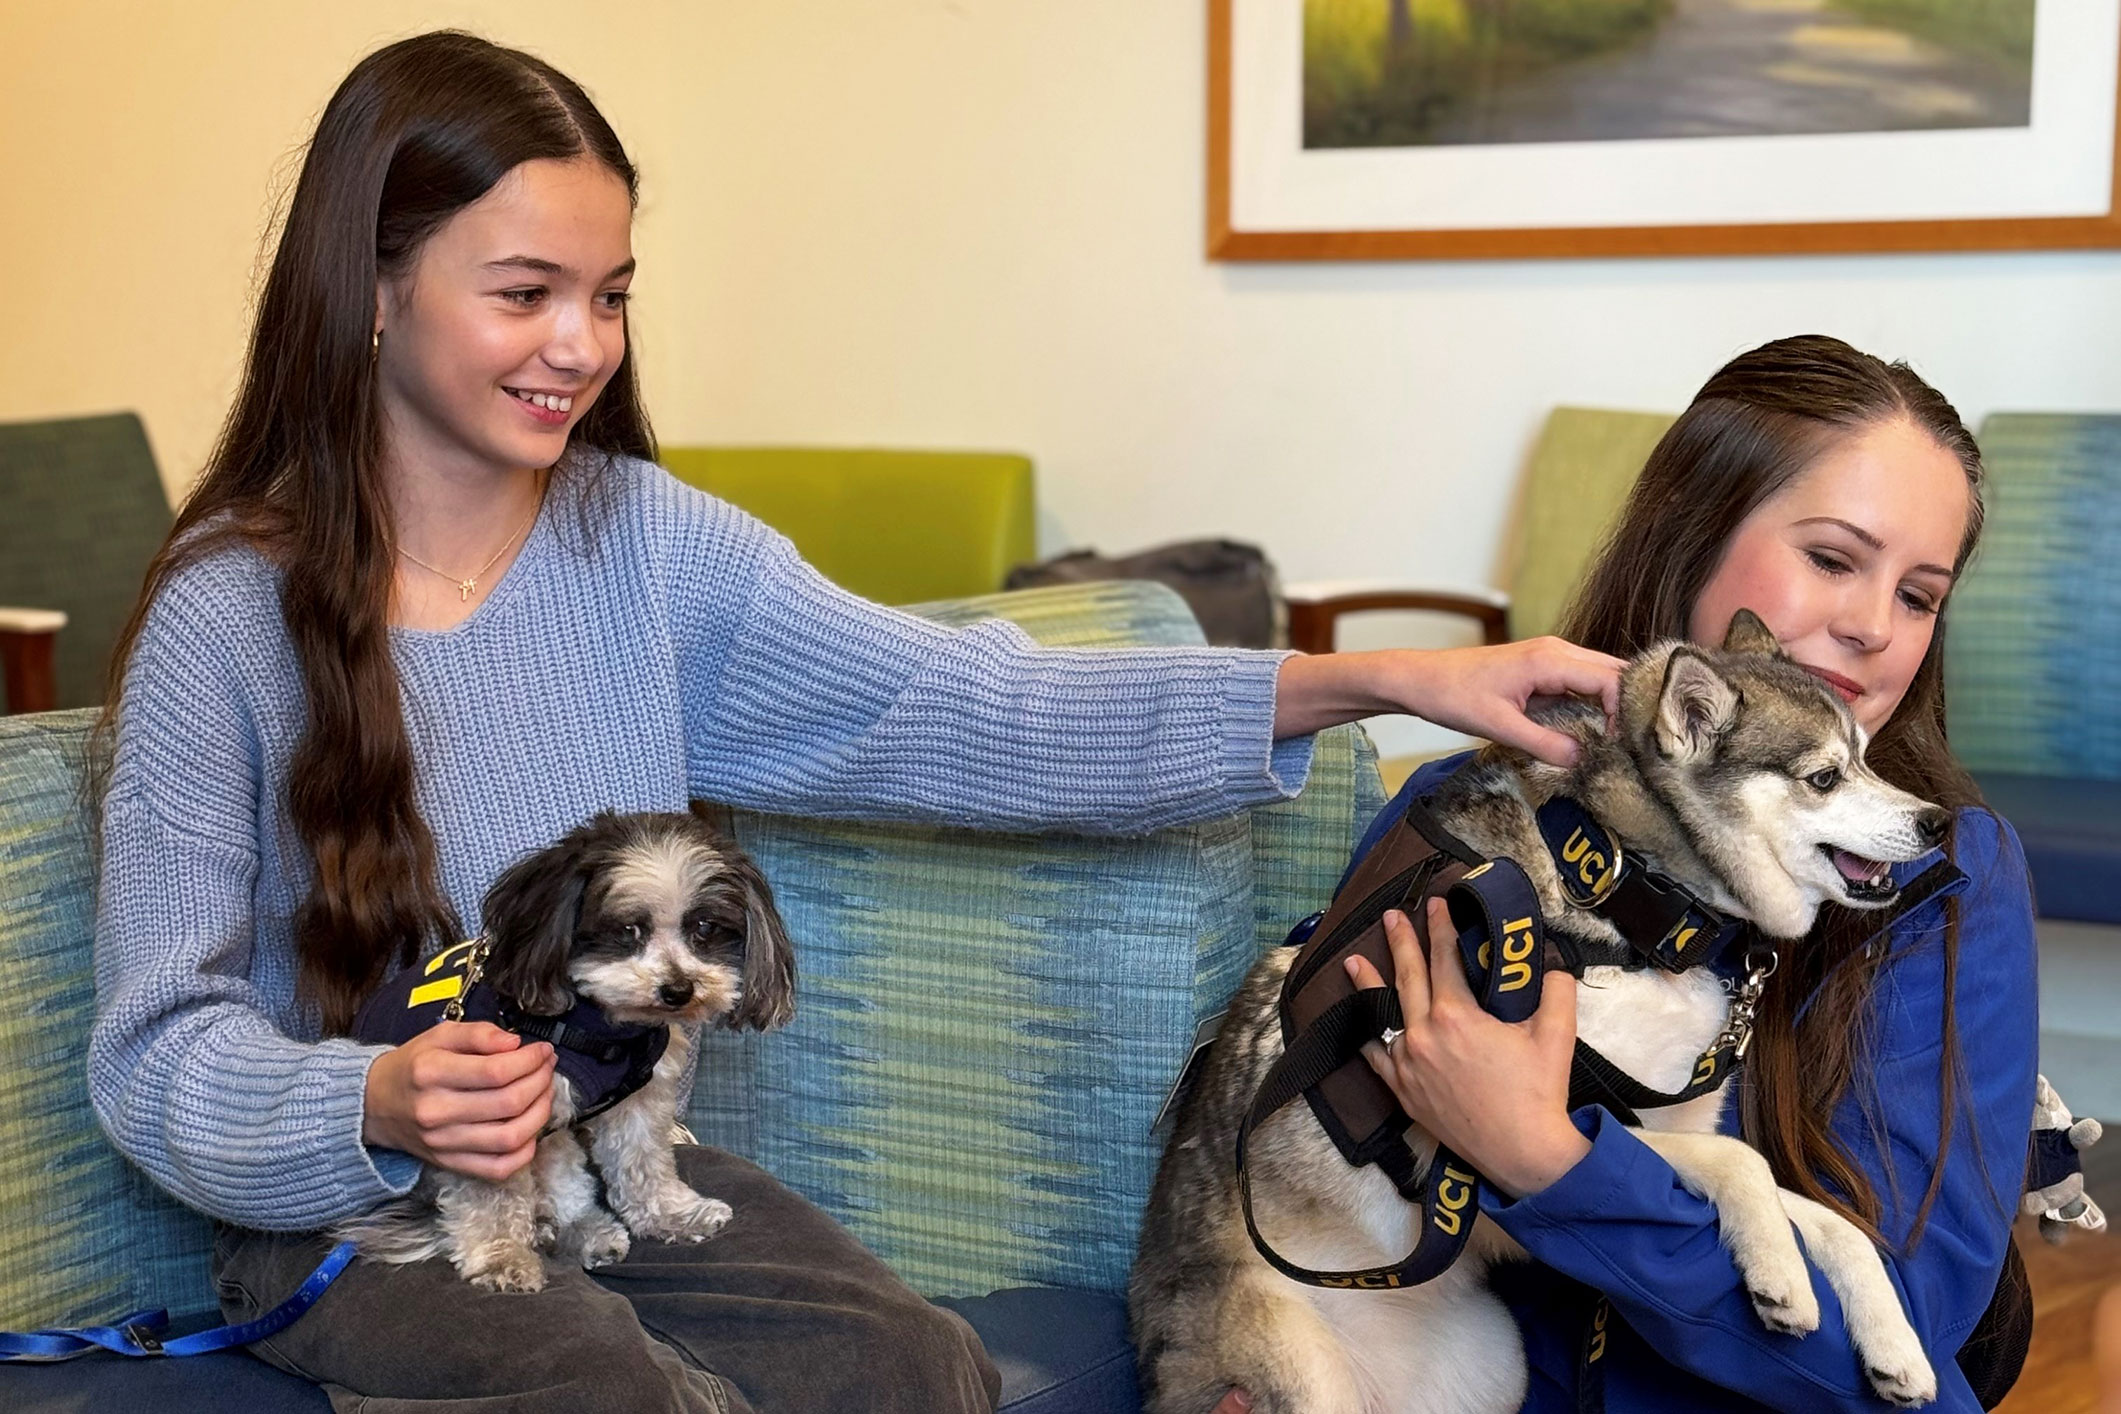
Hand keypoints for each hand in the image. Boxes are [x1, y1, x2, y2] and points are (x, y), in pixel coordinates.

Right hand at [362, 1022, 555, 1180]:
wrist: (374, 1104)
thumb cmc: (414, 1066)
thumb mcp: (440, 1036)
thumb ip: (479, 1033)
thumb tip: (516, 1043)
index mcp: (431, 1073)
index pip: (497, 1071)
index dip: (531, 1061)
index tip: (543, 1051)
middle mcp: (436, 1111)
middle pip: (509, 1103)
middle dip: (541, 1081)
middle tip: (548, 1068)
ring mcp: (443, 1143)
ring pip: (510, 1137)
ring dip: (540, 1114)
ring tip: (545, 1093)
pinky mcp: (449, 1164)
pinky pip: (498, 1168)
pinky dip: (524, 1152)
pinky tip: (531, 1129)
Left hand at [1274, 637, 1622, 766]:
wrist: (1419, 679)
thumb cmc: (1452, 696)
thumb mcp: (1498, 726)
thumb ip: (1543, 743)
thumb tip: (1582, 758)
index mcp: (1550, 659)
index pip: (1611, 680)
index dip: (1627, 712)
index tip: (1625, 745)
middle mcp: (1556, 651)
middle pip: (1614, 673)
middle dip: (1631, 705)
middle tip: (1639, 743)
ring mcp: (1550, 658)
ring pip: (1600, 677)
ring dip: (1614, 704)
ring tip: (1624, 741)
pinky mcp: (1542, 670)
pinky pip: (1581, 683)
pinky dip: (1595, 703)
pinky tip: (1598, 730)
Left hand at [1345, 899, 1587, 1197]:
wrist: (1522, 1152)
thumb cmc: (1538, 1093)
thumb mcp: (1557, 1034)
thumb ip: (1556, 990)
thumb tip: (1552, 964)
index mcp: (1457, 1015)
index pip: (1444, 959)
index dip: (1440, 928)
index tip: (1434, 905)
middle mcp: (1424, 1034)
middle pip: (1408, 976)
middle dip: (1400, 941)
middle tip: (1391, 915)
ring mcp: (1409, 1064)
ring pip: (1384, 1015)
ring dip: (1369, 985)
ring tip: (1353, 960)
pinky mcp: (1404, 1091)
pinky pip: (1378, 1058)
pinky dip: (1370, 1039)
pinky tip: (1361, 1026)